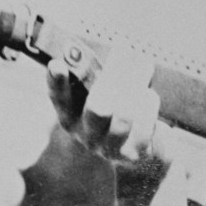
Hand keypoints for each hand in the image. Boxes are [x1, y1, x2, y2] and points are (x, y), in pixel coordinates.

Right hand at [46, 48, 167, 172]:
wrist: (142, 148)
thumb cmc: (119, 108)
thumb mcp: (105, 91)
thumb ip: (99, 74)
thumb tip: (114, 50)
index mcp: (71, 116)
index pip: (59, 98)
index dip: (56, 83)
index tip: (58, 64)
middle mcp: (85, 135)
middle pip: (97, 108)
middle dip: (114, 77)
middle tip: (125, 52)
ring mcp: (108, 148)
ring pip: (124, 115)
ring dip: (137, 85)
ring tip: (144, 67)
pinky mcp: (132, 155)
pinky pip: (143, 124)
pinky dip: (149, 104)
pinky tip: (149, 95)